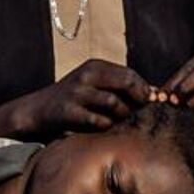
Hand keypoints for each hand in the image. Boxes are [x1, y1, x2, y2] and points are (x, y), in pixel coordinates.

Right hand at [13, 59, 151, 137]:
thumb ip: (120, 87)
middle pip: (127, 83)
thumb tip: (156, 93)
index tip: (149, 102)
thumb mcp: (95, 86)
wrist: (38, 110)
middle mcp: (87, 75)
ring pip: (114, 103)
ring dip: (122, 115)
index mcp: (95, 66)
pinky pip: (98, 121)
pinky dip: (105, 126)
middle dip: (138, 100)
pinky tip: (102, 127)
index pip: (130, 74)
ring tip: (118, 121)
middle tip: (138, 112)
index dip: (144, 89)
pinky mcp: (69, 111)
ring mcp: (77, 93)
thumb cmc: (74, 99)